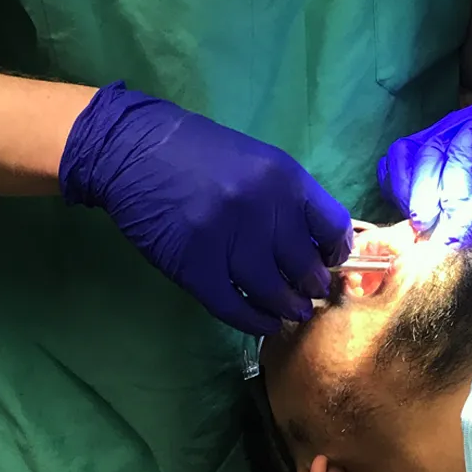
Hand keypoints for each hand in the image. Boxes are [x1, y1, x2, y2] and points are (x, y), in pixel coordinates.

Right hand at [60, 83, 352, 334]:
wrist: (134, 149)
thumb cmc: (200, 153)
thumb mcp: (257, 161)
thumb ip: (287, 199)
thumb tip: (316, 243)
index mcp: (284, 178)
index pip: (332, 226)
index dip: (337, 251)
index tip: (332, 262)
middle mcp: (262, 208)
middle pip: (304, 266)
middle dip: (313, 286)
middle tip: (312, 294)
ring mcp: (227, 239)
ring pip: (272, 292)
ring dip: (286, 308)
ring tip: (291, 312)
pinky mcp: (193, 266)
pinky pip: (233, 306)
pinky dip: (252, 320)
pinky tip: (262, 322)